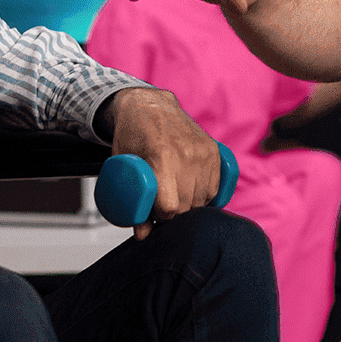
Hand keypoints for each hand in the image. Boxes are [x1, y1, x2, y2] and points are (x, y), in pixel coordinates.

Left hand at [96, 87, 220, 240]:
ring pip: (204, 199)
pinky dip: (207, 195)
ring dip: (191, 205)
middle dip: (174, 214)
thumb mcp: (122, 166)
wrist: (150, 105)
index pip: (169, 207)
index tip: (153, 215)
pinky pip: (217, 186)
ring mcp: (204, 151)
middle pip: (187, 205)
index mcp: (162, 157)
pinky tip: (194, 192)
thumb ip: (132, 202)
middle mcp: (187, 154)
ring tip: (175, 196)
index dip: (160, 217)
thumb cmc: (132, 134)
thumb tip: (143, 236)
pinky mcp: (215, 150)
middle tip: (160, 207)